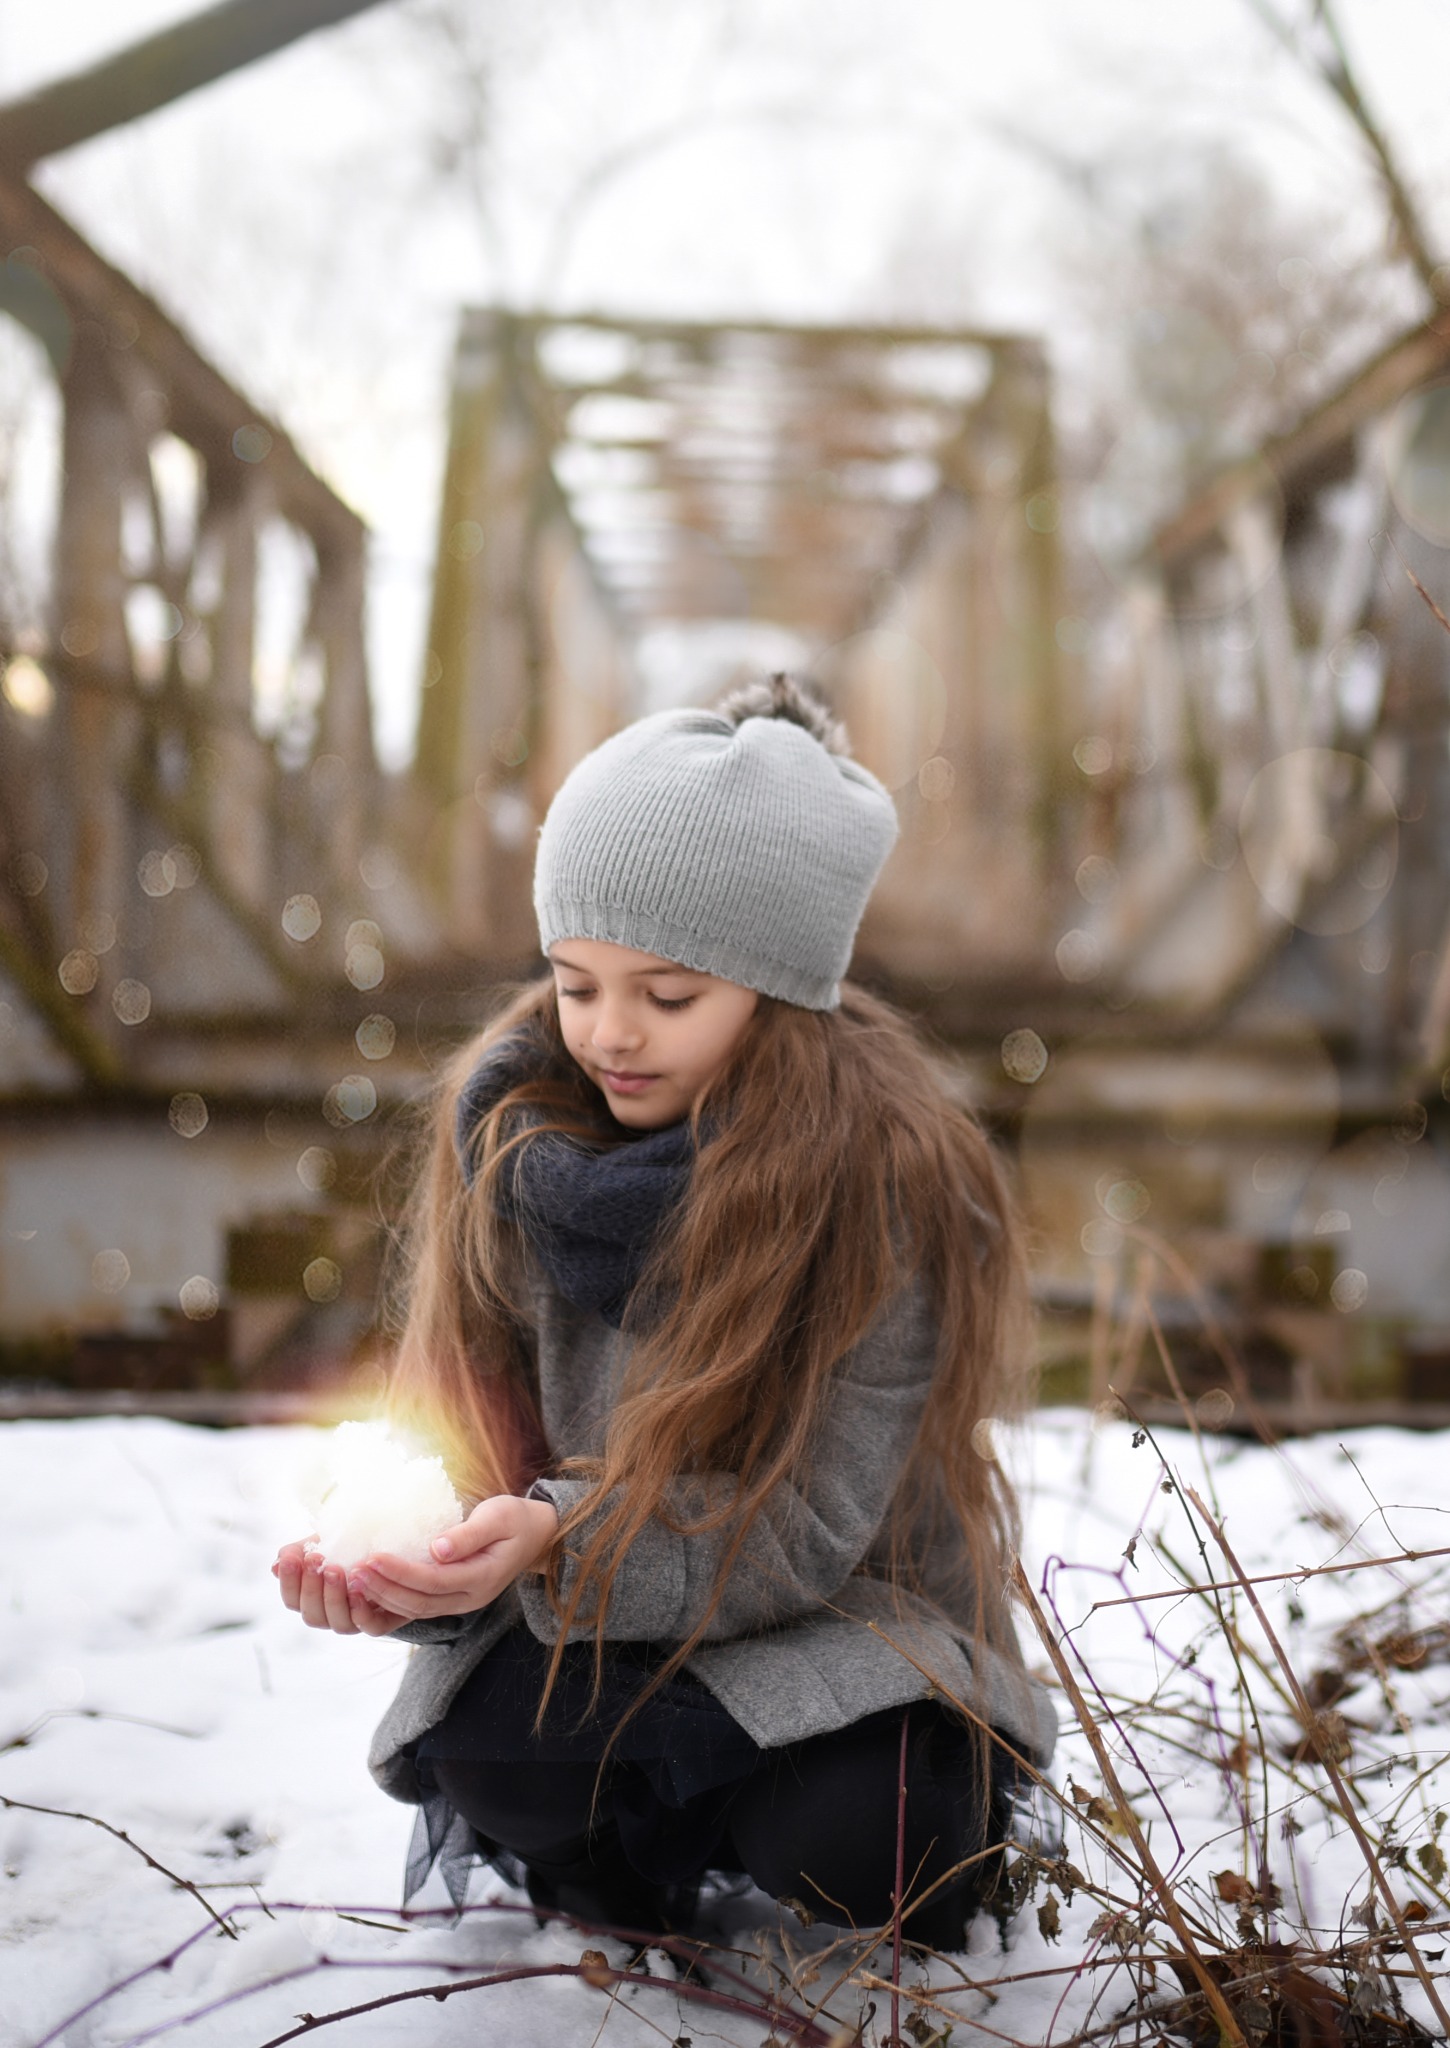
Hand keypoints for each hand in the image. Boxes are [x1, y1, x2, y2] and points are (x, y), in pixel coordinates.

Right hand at [273, 1538, 405, 1635]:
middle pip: (312, 1615)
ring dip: (333, 1597)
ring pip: (338, 1623)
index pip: (292, 1600)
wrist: (391, 1548)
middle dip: (311, 1587)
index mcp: (313, 1599)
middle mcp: (331, 1615)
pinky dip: (361, 1611)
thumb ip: (299, 1552)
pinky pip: (370, 1627)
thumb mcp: (322, 1542)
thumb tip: (277, 1565)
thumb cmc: (350, 1546)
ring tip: (335, 1569)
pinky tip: (358, 1590)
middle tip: (315, 1560)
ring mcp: (355, 1621)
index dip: (289, 1582)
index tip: (292, 1559)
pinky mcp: (381, 1621)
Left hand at [347, 1494, 559, 1622]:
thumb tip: (437, 1549)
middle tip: (355, 1570)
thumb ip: (469, 1534)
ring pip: (416, 1610)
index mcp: (483, 1577)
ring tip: (356, 1579)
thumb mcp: (499, 1516)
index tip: (373, 1556)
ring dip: (384, 1597)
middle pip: (419, 1602)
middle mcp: (470, 1598)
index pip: (433, 1581)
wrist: (536, 1536)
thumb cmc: (516, 1519)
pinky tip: (372, 1587)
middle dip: (384, 1588)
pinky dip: (393, 1599)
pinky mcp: (452, 1599)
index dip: (401, 1572)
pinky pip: (419, 1606)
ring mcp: (461, 1602)